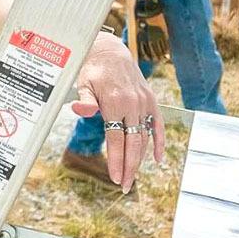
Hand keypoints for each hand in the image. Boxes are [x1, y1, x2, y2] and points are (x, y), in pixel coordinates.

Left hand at [72, 32, 165, 193]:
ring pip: (144, 137)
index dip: (116, 160)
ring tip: (131, 177)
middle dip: (128, 167)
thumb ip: (84, 99)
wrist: (110, 51)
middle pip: (133, 143)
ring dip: (139, 159)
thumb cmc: (92, 70)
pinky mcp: (151, 101)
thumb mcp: (82, 82)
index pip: (116, 139)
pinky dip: (159, 142)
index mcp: (115, 102)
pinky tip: (158, 160)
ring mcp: (144, 103)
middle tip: (123, 186)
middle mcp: (133, 104)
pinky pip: (158, 125)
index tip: (114, 178)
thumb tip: (79, 111)